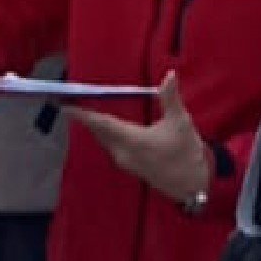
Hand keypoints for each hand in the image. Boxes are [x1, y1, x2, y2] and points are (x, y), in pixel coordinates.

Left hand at [69, 73, 213, 206]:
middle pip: (99, 132)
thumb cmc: (187, 153)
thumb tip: (169, 74)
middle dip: (86, 118)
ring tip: (86, 111)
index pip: (102, 124)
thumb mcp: (181, 122)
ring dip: (96, 126)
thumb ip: (170, 97)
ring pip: (104, 140)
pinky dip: (105, 134)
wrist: (194, 186)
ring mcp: (126, 162)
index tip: (66, 106)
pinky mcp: (130, 167)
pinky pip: (111, 146)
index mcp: (133, 140)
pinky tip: (106, 126)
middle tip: (72, 102)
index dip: (83, 115)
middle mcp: (123, 153)